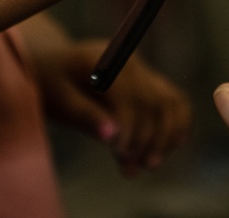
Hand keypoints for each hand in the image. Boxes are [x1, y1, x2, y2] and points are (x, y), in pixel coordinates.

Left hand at [19, 16, 190, 176]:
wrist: (54, 68)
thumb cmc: (50, 84)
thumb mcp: (59, 101)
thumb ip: (86, 116)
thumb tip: (112, 136)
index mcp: (104, 59)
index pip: (129, 96)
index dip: (130, 128)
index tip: (121, 156)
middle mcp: (130, 61)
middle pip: (153, 101)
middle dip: (146, 139)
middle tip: (131, 170)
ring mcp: (143, 70)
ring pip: (169, 103)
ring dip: (165, 137)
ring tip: (148, 164)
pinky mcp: (150, 82)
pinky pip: (174, 101)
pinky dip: (178, 124)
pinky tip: (171, 147)